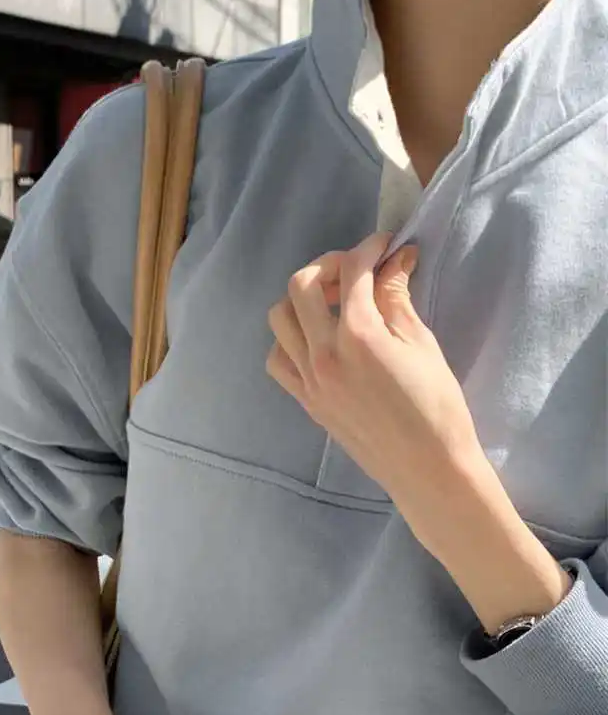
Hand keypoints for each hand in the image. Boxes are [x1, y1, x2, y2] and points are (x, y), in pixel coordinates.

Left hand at [266, 234, 482, 510]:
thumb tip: (395, 261)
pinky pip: (278, 359)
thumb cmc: (436, 408)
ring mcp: (308, 379)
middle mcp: (323, 353)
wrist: (426, 468)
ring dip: (301, 300)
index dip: (370, 249)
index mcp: (358, 335)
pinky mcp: (305, 400)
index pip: (352, 272)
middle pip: (301, 284)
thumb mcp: (423, 345)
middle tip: (356, 269)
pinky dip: (290, 340)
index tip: (387, 246)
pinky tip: (317, 340)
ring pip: (279, 319)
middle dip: (329, 265)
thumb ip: (398, 299)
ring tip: (332, 303)